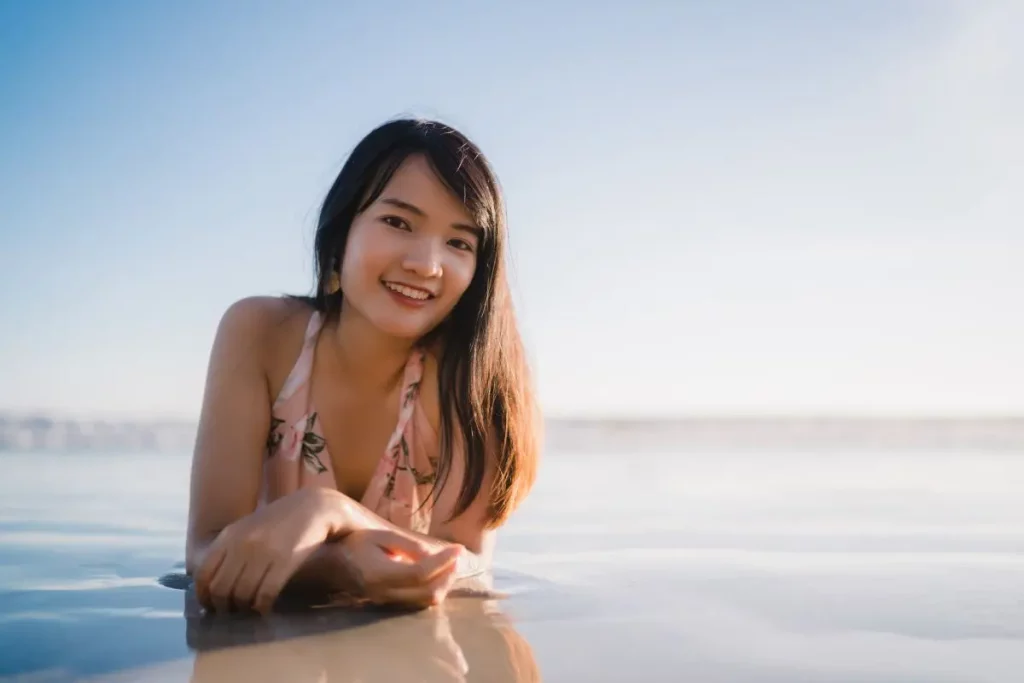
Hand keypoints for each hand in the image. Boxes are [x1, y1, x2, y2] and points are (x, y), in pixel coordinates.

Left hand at [194, 487, 341, 613]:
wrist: (313, 506)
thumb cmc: (279, 521)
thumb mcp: (248, 529)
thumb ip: (229, 550)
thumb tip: (212, 585)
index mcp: (229, 536)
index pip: (203, 573)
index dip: (203, 596)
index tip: (210, 607)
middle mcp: (242, 544)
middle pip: (220, 589)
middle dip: (224, 607)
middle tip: (232, 612)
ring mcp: (263, 553)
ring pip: (242, 595)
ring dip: (244, 609)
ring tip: (250, 610)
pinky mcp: (285, 562)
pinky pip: (265, 595)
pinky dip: (262, 608)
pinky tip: (265, 608)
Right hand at [337, 528, 462, 608]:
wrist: (331, 561)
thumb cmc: (356, 542)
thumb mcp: (380, 535)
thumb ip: (408, 545)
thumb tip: (433, 555)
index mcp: (379, 573)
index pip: (420, 573)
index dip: (443, 562)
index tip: (458, 548)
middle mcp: (383, 592)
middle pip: (427, 592)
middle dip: (448, 574)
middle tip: (457, 556)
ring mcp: (385, 601)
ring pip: (424, 601)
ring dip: (444, 584)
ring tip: (451, 563)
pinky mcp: (388, 604)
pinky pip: (417, 602)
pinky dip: (434, 589)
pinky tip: (438, 574)